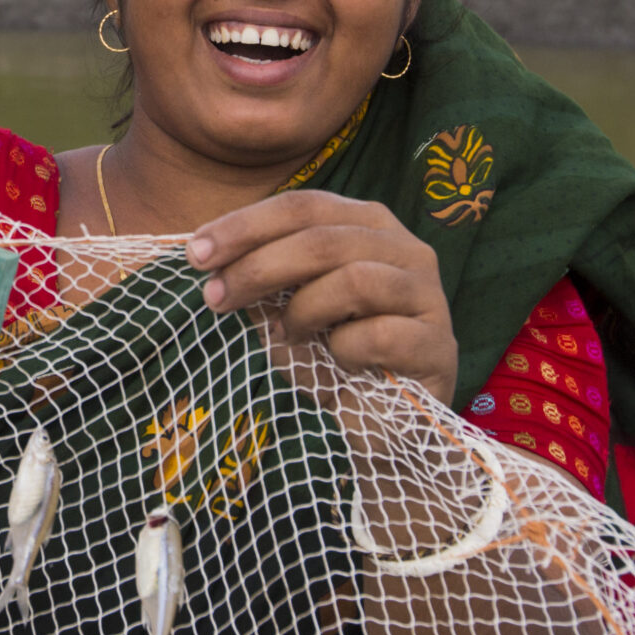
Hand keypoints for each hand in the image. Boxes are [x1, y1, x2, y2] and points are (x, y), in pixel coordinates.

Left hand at [188, 191, 457, 403]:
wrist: (380, 429)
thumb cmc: (331, 358)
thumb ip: (260, 277)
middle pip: (323, 238)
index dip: (246, 225)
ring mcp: (428, 295)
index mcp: (367, 225)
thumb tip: (207, 256)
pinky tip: (340, 363)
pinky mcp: (438, 344)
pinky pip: (379, 335)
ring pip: (353, 280)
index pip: (303, 206)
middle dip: (258, 266)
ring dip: (304, 311)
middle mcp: (405, 248)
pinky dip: (344, 351)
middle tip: (214, 298)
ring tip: (289, 336)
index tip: (196, 254)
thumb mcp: (286, 308)